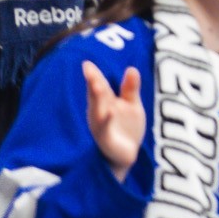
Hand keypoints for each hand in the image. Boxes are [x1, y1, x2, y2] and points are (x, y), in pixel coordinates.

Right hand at [82, 61, 144, 180]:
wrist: (127, 154)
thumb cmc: (126, 127)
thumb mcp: (132, 105)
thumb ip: (130, 89)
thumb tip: (131, 68)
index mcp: (105, 103)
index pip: (99, 86)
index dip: (94, 75)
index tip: (87, 63)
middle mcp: (99, 112)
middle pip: (96, 96)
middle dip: (93, 82)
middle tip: (88, 69)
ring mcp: (101, 126)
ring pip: (97, 110)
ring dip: (95, 98)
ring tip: (95, 84)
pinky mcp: (106, 139)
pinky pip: (105, 128)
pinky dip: (106, 120)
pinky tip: (109, 111)